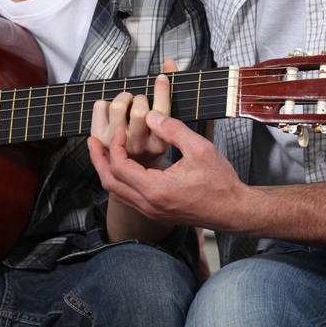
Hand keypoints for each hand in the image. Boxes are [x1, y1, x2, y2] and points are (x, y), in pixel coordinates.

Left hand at [88, 99, 248, 231]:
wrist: (233, 210)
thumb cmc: (221, 183)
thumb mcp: (200, 149)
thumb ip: (173, 129)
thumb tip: (151, 115)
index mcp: (157, 189)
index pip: (119, 166)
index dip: (114, 145)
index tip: (119, 129)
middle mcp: (150, 204)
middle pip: (109, 182)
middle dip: (98, 159)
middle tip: (92, 141)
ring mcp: (151, 210)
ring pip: (115, 192)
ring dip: (106, 171)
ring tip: (102, 151)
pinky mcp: (156, 211)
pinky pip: (126, 197)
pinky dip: (118, 181)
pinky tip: (121, 167)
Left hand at [89, 58, 176, 168]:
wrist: (145, 179)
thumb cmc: (159, 147)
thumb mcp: (178, 131)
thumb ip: (171, 94)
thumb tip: (168, 62)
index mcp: (160, 145)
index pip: (161, 112)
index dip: (162, 89)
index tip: (161, 78)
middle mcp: (137, 147)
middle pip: (139, 109)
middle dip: (141, 98)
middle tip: (142, 103)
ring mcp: (117, 146)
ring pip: (117, 107)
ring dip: (124, 98)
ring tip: (128, 105)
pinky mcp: (101, 141)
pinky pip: (100, 108)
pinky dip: (106, 103)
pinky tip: (114, 113)